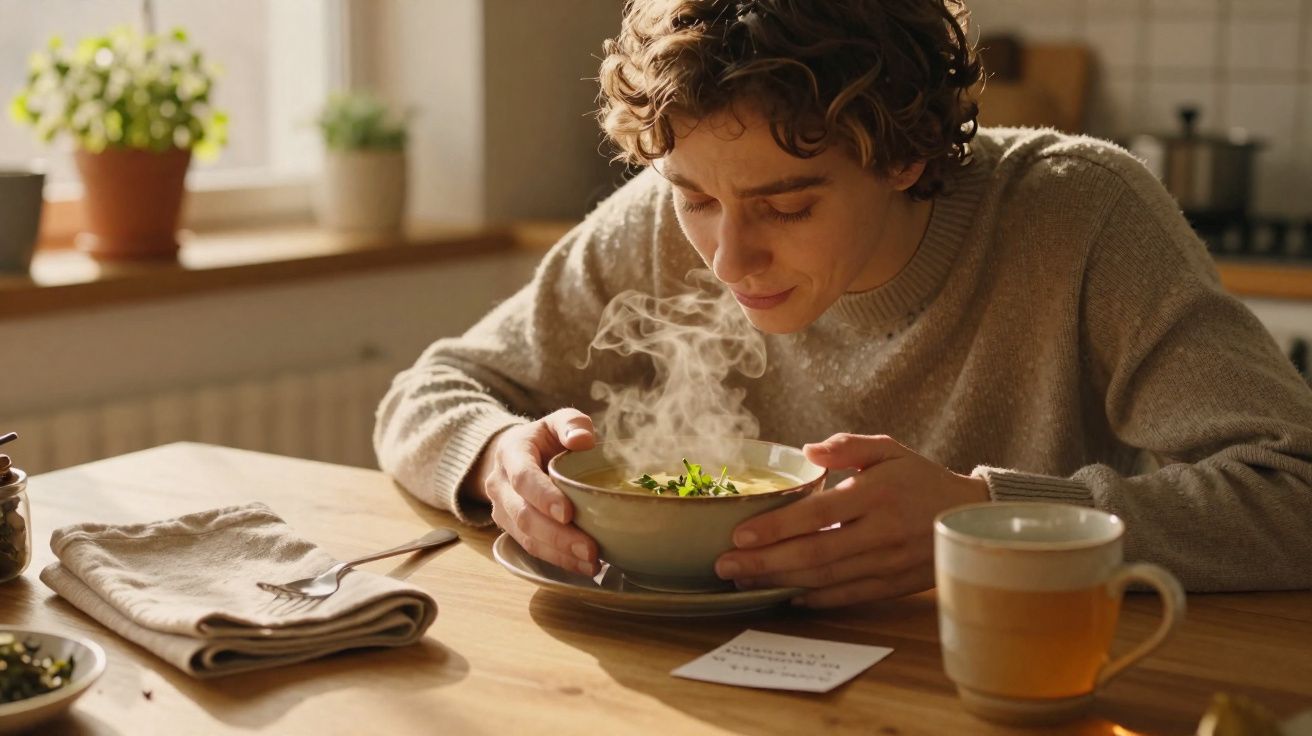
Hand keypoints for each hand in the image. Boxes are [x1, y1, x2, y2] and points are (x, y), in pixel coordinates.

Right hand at [470, 408, 600, 576]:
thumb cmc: (545, 439)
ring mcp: (501, 510)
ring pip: (526, 538)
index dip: (543, 496)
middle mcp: (499, 484)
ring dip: (559, 554)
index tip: (568, 513)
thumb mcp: (557, 422)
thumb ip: (571, 424)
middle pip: (523, 515)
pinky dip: (557, 560)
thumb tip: (582, 440)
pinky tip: (583, 566)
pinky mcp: (510, 529)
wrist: (517, 455)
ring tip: (592, 563)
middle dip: (557, 536)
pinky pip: (531, 548)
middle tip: (590, 549)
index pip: (523, 478)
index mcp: (510, 453)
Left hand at [714, 433, 988, 607]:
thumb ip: (848, 445)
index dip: (776, 527)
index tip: (739, 534)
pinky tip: (785, 595)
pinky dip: (814, 599)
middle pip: (815, 553)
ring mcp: (887, 563)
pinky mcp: (892, 585)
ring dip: (780, 582)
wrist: (970, 517)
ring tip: (744, 579)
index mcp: (877, 493)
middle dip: (765, 562)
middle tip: (725, 565)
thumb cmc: (920, 479)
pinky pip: (847, 596)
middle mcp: (882, 532)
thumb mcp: (889, 449)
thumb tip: (807, 450)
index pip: (818, 514)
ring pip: (826, 579)